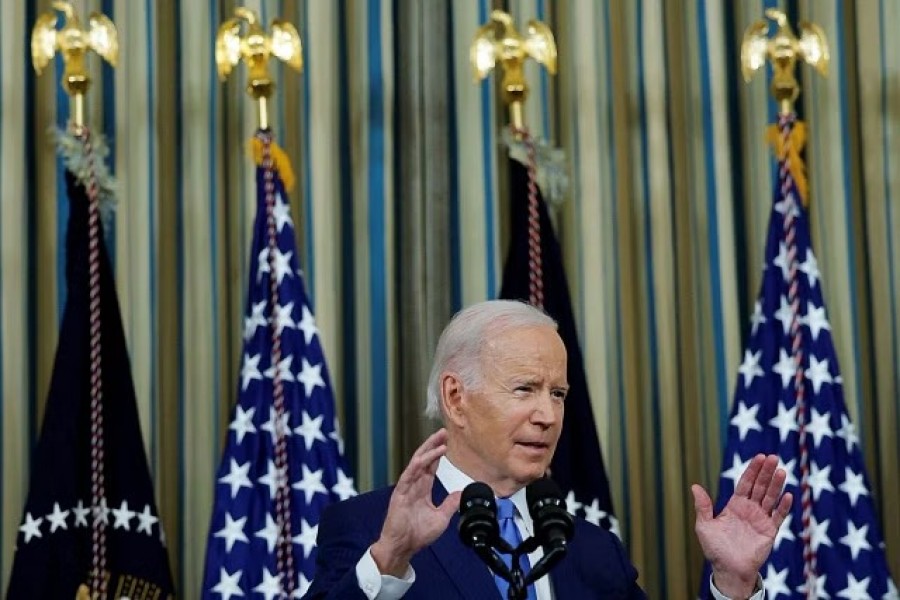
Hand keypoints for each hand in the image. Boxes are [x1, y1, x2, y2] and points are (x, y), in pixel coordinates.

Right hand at [370, 429, 461, 575]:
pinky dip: (419, 464)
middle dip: (433, 445)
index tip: (446, 443)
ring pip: (417, 462)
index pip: (431, 467)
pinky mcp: (400, 492)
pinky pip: (409, 474)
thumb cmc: (417, 535)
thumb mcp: (441, 518)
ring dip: (428, 449)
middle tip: (443, 432)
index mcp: (422, 489)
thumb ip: (450, 504)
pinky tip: (428, 456)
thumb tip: (460, 494)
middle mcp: (414, 485)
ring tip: (439, 439)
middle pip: (424, 459)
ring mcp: (406, 487)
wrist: (403, 546)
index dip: (438, 454)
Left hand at [692, 454, 792, 598]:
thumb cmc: (715, 549)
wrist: (728, 570)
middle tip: (773, 457)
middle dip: (766, 472)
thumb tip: (694, 486)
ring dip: (776, 485)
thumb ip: (702, 506)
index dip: (752, 470)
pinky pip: (778, 517)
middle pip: (760, 486)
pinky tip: (787, 495)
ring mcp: (761, 519)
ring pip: (770, 498)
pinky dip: (783, 506)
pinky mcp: (769, 532)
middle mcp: (749, 509)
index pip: (745, 483)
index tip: (759, 456)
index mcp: (735, 505)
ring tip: (781, 471)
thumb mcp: (704, 526)